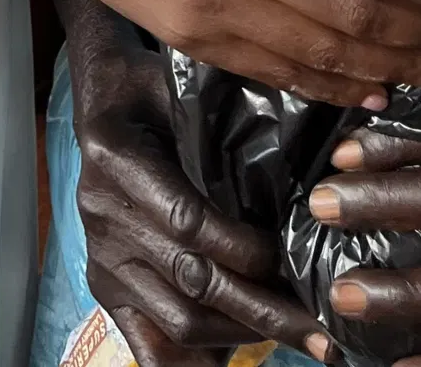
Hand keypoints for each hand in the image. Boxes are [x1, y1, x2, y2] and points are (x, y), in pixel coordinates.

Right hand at [67, 0, 329, 365]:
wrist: (103, 96)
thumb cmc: (154, 83)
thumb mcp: (183, 82)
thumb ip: (226, 111)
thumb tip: (304, 137)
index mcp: (116, 158)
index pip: (187, 220)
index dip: (243, 247)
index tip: (292, 258)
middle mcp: (101, 215)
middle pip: (191, 278)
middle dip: (261, 307)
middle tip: (319, 328)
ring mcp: (102, 257)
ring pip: (177, 319)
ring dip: (241, 332)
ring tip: (294, 333)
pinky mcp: (104, 285)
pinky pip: (145, 343)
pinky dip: (188, 364)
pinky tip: (234, 358)